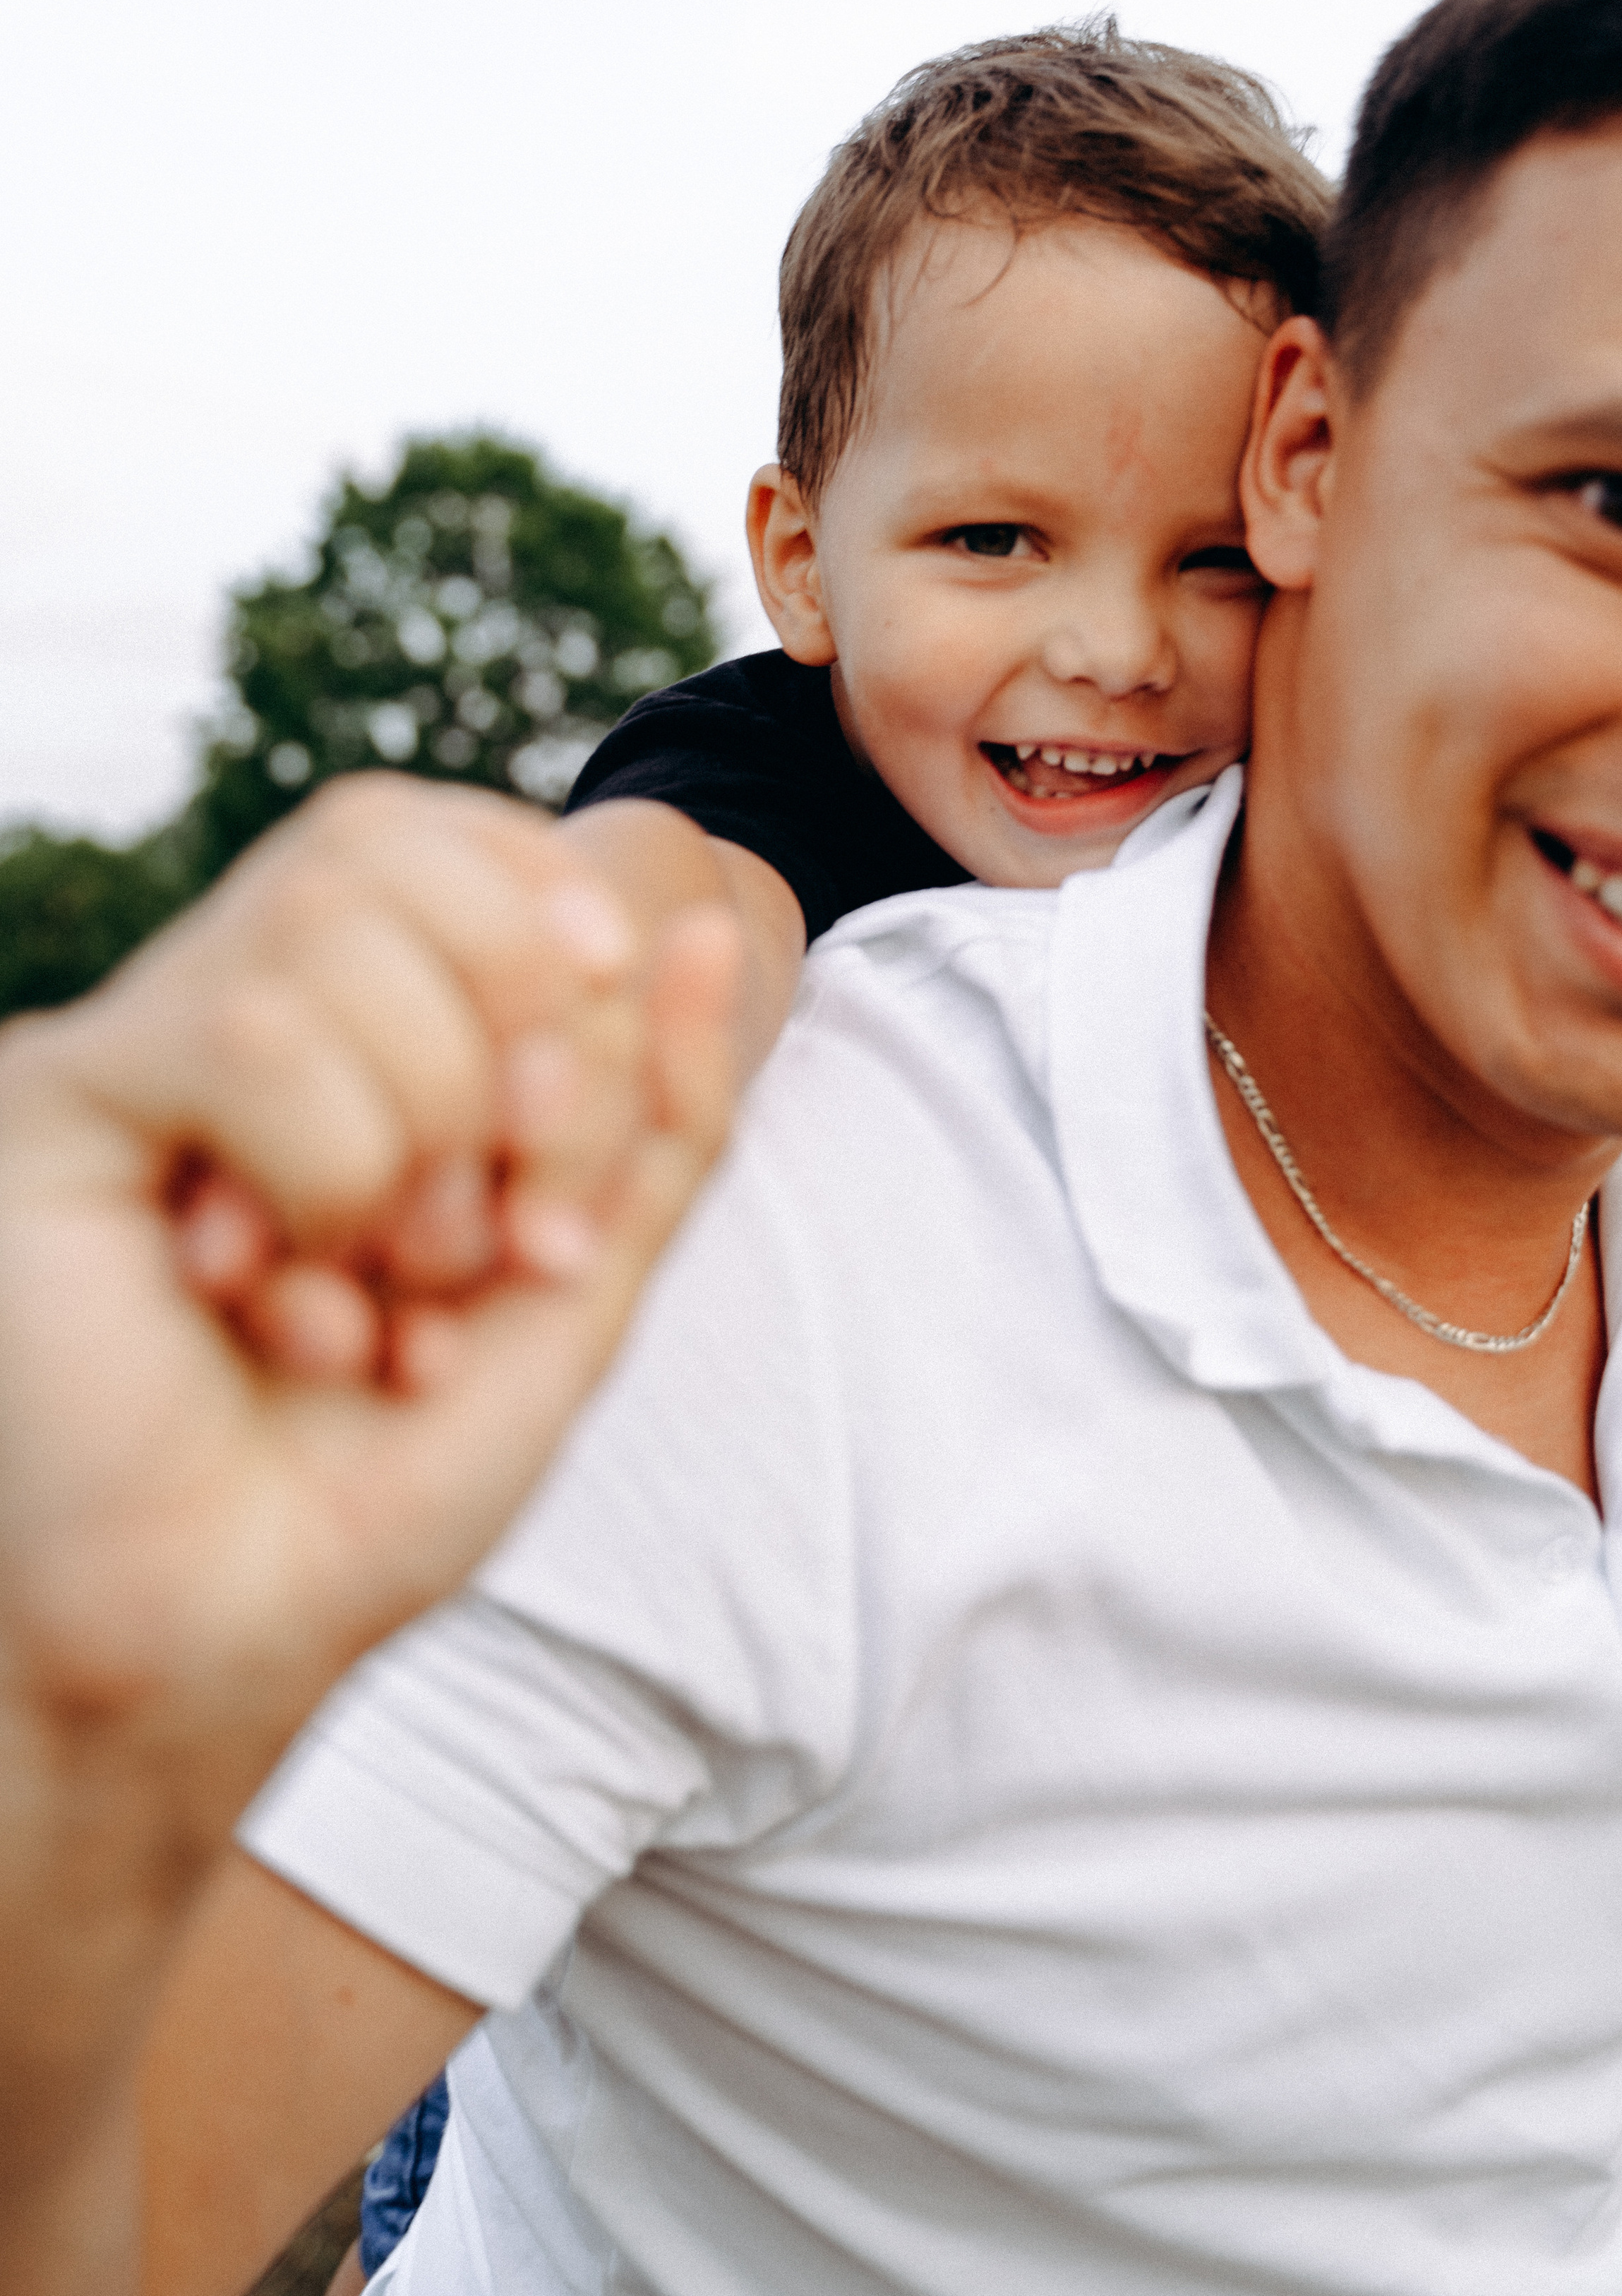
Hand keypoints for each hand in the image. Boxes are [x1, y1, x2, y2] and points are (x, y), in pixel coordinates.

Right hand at [0, 771, 738, 1769]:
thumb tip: (704, 928)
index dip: (532, 916)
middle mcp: (222, 1014)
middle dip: (496, 1038)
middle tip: (489, 1241)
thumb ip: (654, 1119)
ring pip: (317, 925)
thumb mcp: (571, 1293)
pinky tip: (276, 1300)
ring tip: (384, 1296)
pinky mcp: (55, 1100)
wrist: (223, 1635)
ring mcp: (130, 1048)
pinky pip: (242, 1030)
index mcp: (335, 1035)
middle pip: (378, 849)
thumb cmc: (379, 1480)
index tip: (570, 1108)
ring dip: (413, 1127)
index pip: (437, 839)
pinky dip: (322, 1168)